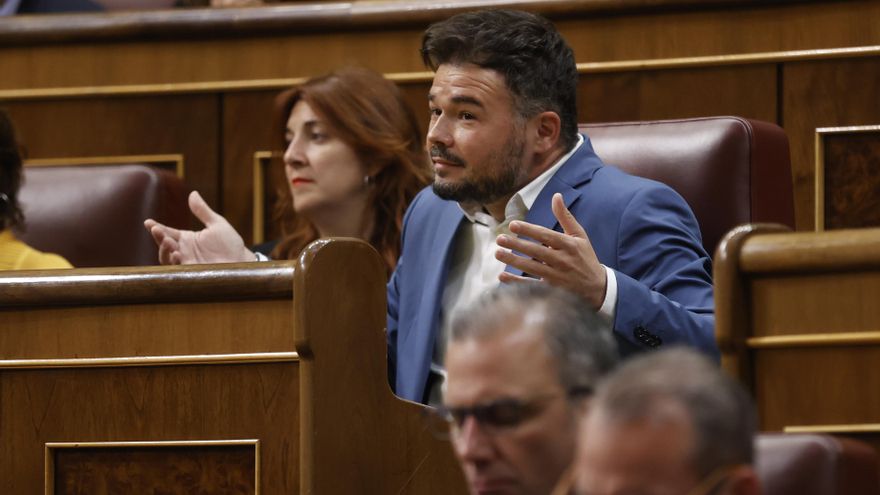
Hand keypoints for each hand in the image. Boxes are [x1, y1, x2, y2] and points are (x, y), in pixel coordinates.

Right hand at [143, 190, 254, 264]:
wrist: (242, 262)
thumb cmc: (230, 244)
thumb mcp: (217, 224)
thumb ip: (203, 211)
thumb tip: (192, 193)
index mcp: (186, 239)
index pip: (167, 231)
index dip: (156, 227)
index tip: (148, 222)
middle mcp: (183, 251)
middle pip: (163, 244)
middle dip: (158, 237)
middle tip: (156, 230)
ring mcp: (186, 262)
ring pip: (166, 258)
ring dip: (164, 250)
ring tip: (167, 242)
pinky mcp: (191, 273)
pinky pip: (178, 269)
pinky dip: (175, 262)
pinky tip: (177, 255)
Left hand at [495, 193, 606, 308]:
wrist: (597, 287)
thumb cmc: (585, 257)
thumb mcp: (579, 235)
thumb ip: (565, 216)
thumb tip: (556, 196)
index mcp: (569, 245)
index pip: (546, 236)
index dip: (529, 230)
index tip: (513, 224)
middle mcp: (563, 260)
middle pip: (536, 252)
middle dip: (517, 245)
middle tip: (500, 238)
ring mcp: (557, 277)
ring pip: (532, 268)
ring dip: (514, 261)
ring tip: (498, 253)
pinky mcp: (552, 290)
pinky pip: (531, 286)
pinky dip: (517, 282)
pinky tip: (502, 276)